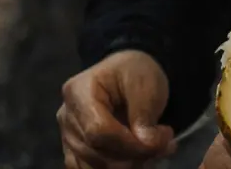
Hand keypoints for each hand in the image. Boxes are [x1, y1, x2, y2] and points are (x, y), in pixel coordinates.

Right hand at [57, 50, 175, 167]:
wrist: (127, 73)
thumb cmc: (134, 71)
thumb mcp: (145, 82)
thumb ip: (144, 113)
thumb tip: (147, 144)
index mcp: (79, 91)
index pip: (100, 132)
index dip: (131, 145)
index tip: (160, 141)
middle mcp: (67, 116)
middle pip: (96, 153)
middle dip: (134, 156)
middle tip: (164, 145)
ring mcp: (68, 135)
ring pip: (93, 166)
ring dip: (128, 165)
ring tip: (152, 149)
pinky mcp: (74, 149)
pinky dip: (115, 168)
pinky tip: (136, 158)